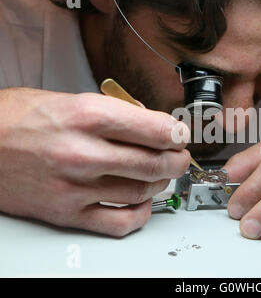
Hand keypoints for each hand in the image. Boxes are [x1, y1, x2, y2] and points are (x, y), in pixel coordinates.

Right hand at [0, 87, 190, 236]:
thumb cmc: (19, 119)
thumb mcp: (71, 99)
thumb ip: (116, 113)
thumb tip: (152, 125)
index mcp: (87, 116)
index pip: (155, 129)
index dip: (177, 134)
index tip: (180, 135)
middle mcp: (83, 152)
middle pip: (154, 163)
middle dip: (177, 160)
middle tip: (179, 157)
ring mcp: (75, 186)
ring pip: (142, 192)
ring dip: (161, 183)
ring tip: (159, 175)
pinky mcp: (66, 212)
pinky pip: (119, 223)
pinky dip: (140, 214)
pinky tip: (142, 202)